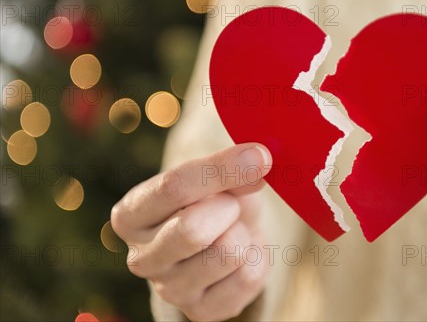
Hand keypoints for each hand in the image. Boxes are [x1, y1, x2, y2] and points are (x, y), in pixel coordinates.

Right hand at [111, 143, 271, 320]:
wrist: (225, 234)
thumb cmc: (212, 198)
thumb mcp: (214, 174)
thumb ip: (229, 167)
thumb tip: (258, 161)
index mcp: (130, 215)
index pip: (172, 188)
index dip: (221, 169)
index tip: (259, 156)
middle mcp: (141, 258)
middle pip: (192, 230)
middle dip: (229, 208)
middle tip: (233, 204)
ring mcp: (169, 290)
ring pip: (229, 253)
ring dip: (244, 234)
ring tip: (234, 230)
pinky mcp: (201, 311)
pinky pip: (249, 277)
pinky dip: (258, 257)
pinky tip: (243, 254)